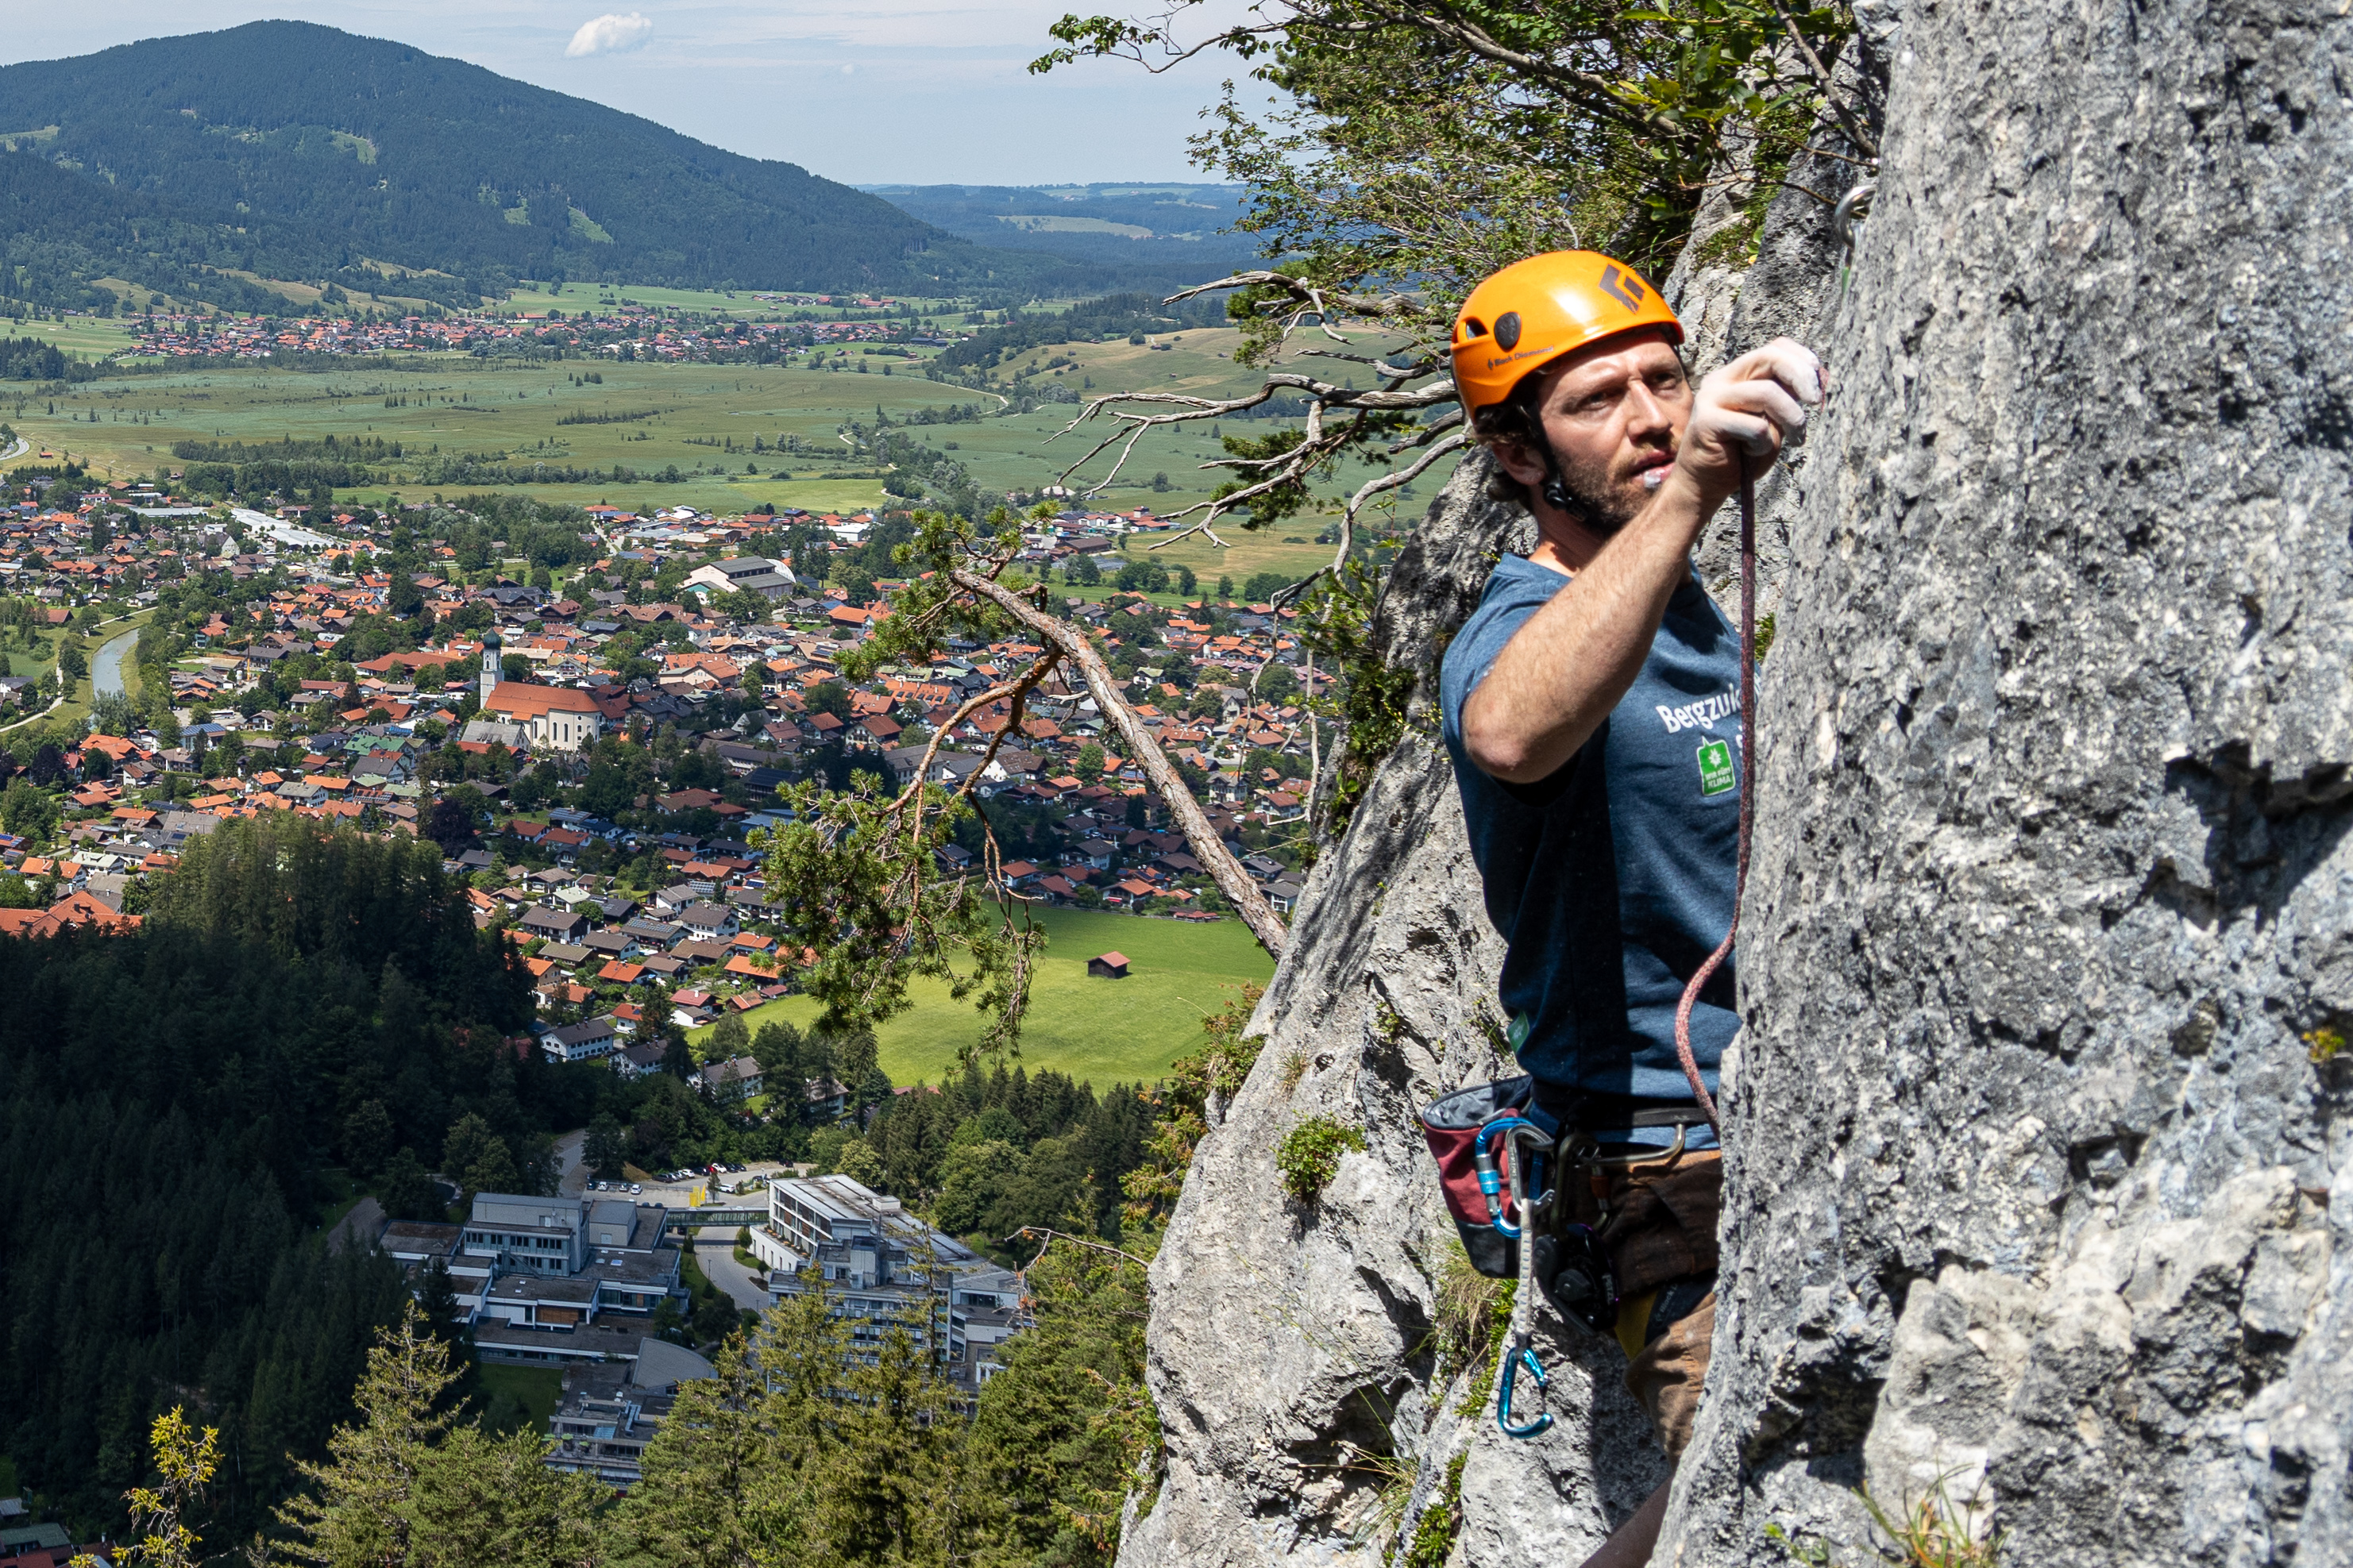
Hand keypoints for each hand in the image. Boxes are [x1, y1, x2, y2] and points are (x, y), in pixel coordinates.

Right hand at [1671, 337, 1825, 507]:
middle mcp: (1721, 380)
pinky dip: (1764, 443)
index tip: (1819, 380)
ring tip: (1796, 439)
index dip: (1802, 358)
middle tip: (1816, 403)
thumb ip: (1787, 398)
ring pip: (1767, 393)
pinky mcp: (1706, 422)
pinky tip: (1753, 452)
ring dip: (1791, 418)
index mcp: (1736, 375)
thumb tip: (1819, 378)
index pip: (1774, 348)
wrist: (1705, 485)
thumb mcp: (1773, 421)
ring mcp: (1710, 399)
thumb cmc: (1742, 455)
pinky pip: (1754, 426)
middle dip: (1801, 377)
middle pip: (1769, 357)